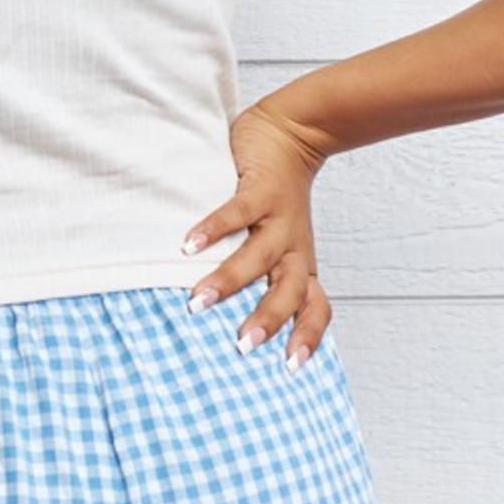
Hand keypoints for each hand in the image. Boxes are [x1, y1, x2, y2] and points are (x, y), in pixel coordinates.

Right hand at [180, 102, 334, 365]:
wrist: (293, 135)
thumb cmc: (278, 198)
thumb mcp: (281, 241)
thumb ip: (263, 274)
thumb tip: (225, 318)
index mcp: (299, 263)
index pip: (316, 307)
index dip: (308, 336)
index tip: (290, 368)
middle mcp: (292, 247)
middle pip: (289, 291)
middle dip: (267, 319)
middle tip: (242, 346)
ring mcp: (278, 218)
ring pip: (258, 256)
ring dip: (228, 280)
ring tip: (198, 301)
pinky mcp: (261, 190)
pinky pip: (237, 213)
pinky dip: (213, 230)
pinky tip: (187, 244)